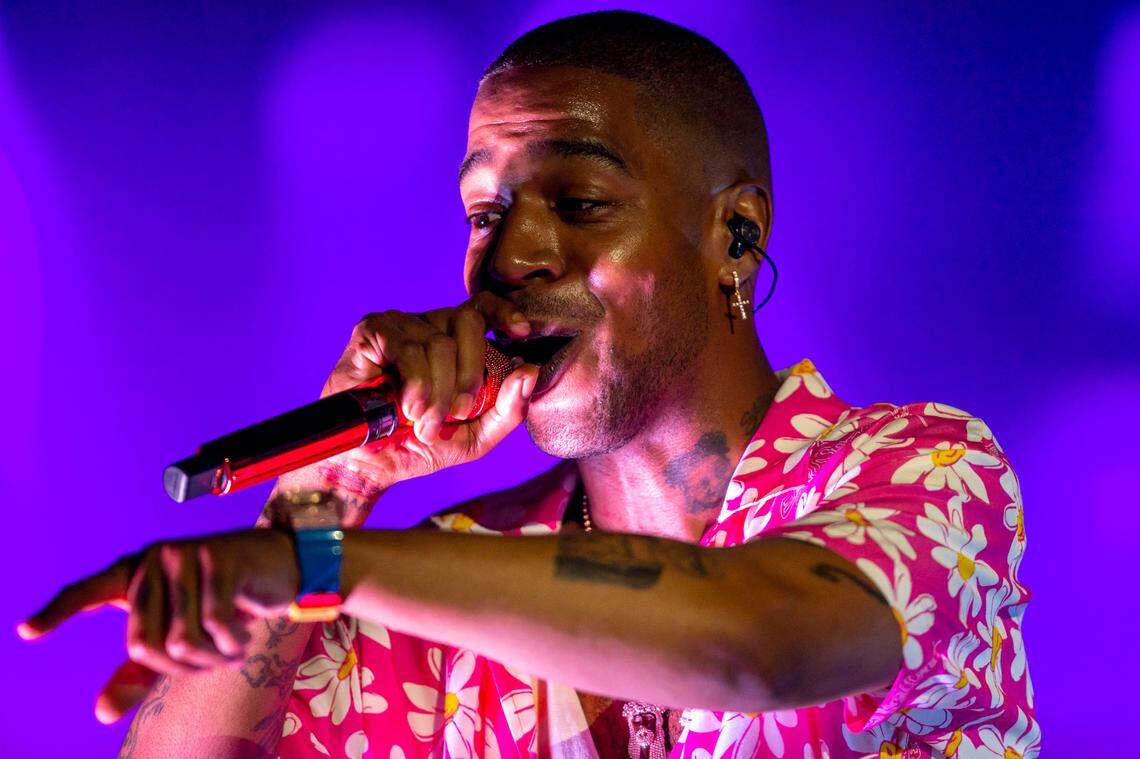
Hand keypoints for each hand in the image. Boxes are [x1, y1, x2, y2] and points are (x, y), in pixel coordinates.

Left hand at [17, 529, 297, 723]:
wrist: (280, 569)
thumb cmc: (226, 602)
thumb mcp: (183, 634)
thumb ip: (141, 670)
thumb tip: (100, 711)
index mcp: (136, 573)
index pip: (87, 592)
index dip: (57, 613)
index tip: (25, 633)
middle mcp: (153, 559)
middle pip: (143, 642)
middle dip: (180, 669)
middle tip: (210, 665)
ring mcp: (186, 554)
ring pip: (181, 639)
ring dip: (212, 660)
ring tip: (231, 652)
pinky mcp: (220, 557)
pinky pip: (215, 625)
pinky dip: (232, 645)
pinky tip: (244, 638)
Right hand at [276, 293, 539, 509]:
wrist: (370, 465)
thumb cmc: (421, 446)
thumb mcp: (475, 437)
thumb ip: (508, 409)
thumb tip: (530, 371)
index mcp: (457, 342)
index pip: (485, 307)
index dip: (504, 313)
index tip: (519, 333)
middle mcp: (430, 326)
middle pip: (468, 322)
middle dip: (469, 374)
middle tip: (455, 413)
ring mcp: (401, 325)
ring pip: (439, 342)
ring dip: (437, 392)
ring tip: (423, 423)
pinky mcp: (372, 332)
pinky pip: (408, 347)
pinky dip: (415, 382)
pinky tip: (408, 408)